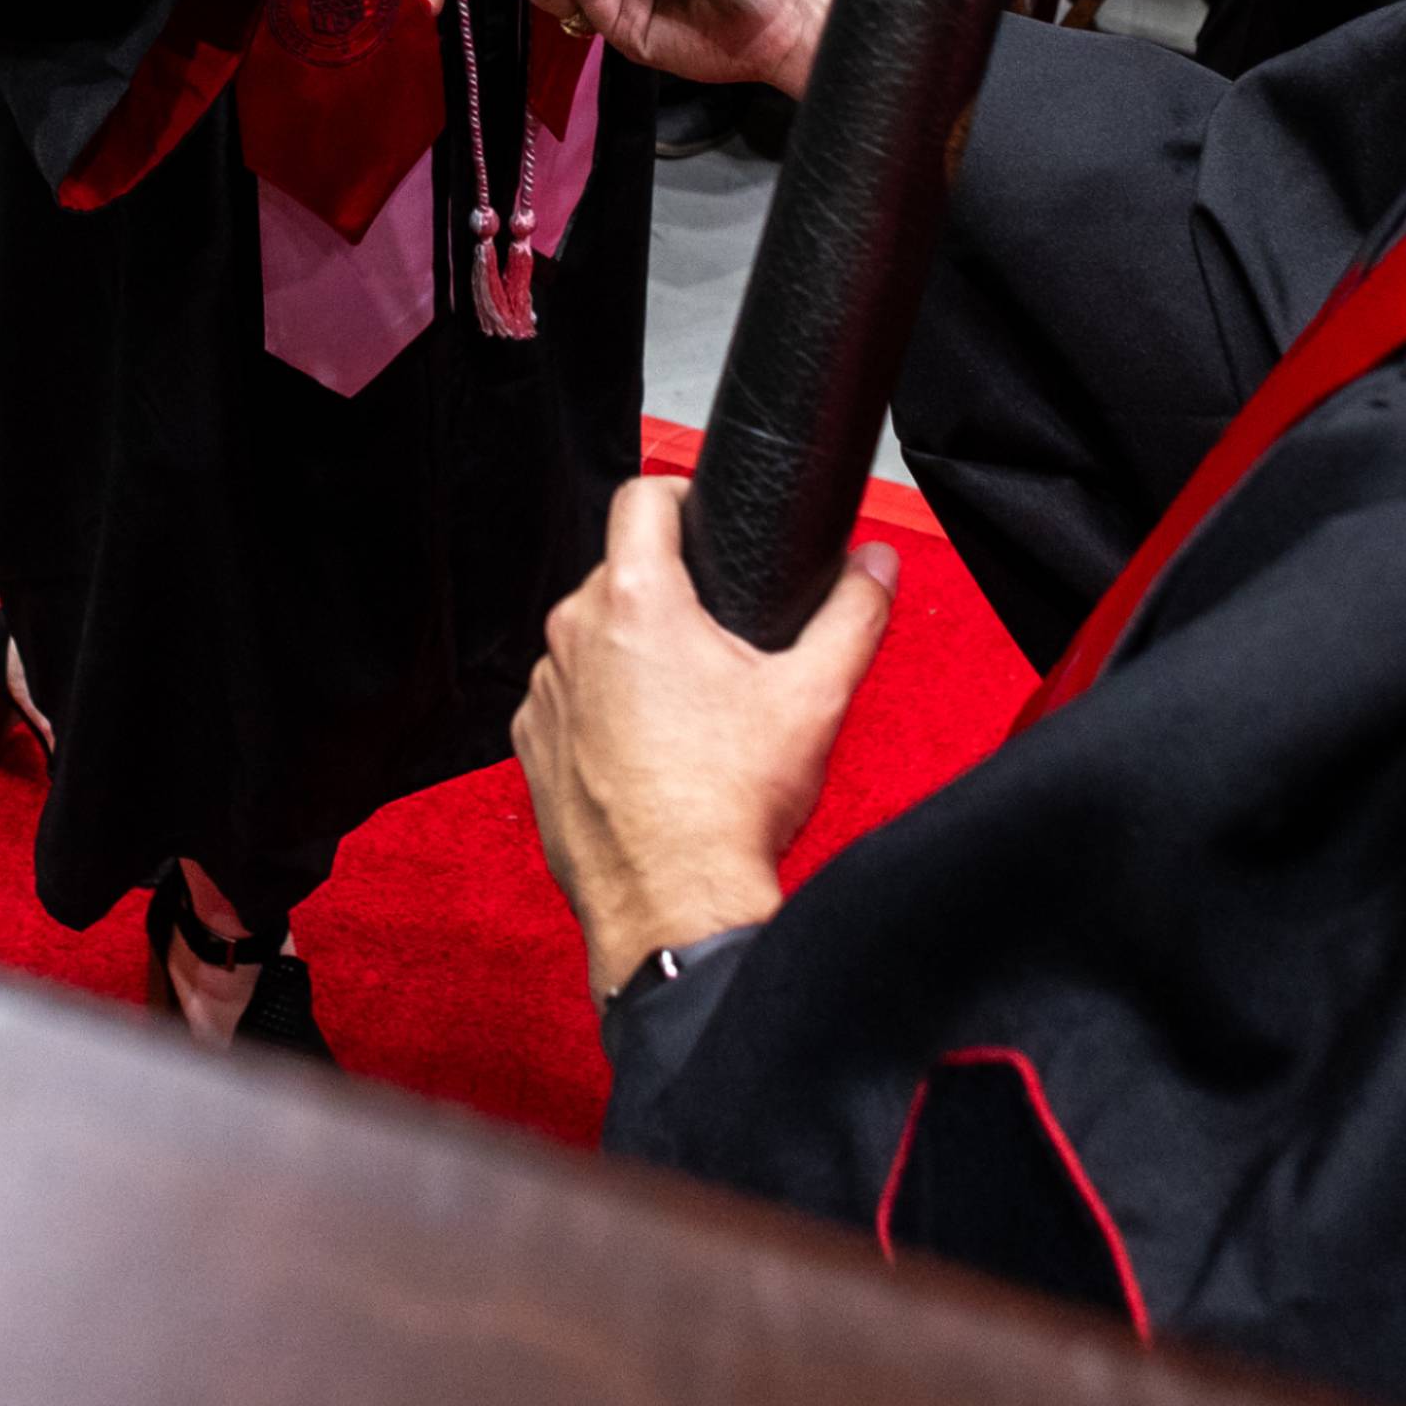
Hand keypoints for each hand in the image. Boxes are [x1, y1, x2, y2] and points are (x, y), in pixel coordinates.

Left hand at [514, 473, 897, 1004]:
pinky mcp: (530, 746)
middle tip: (721, 639)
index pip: (643, 496)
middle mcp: (574, 636)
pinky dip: (602, 709)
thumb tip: (875, 566)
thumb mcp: (814, 697)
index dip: (682, 496)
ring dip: (632, 652)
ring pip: (591, 637)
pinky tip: (650, 749)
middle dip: (670, 591)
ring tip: (688, 705)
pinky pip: (568, 698)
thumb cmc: (729, 807)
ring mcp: (546, 693)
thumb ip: (854, 613)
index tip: (707, 522)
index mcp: (635, 600)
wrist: (672, 909)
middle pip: (620, 571)